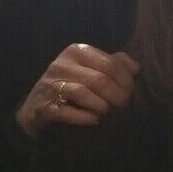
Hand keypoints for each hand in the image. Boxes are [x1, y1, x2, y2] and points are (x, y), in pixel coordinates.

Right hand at [15, 44, 139, 136]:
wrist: (36, 106)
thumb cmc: (70, 85)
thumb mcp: (89, 68)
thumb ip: (113, 63)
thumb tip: (136, 66)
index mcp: (77, 51)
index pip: (110, 63)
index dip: (126, 79)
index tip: (131, 92)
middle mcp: (62, 64)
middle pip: (99, 79)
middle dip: (117, 95)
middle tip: (123, 105)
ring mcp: (51, 85)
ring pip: (83, 93)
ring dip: (102, 106)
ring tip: (109, 112)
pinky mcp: (44, 106)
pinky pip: (67, 112)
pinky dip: (84, 117)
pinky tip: (95, 120)